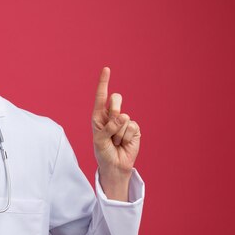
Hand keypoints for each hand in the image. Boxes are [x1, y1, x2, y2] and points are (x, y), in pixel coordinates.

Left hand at [92, 67, 140, 200]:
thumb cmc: (103, 152)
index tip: (106, 69)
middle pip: (116, 100)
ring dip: (118, 134)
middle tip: (110, 130)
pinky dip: (126, 137)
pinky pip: (132, 127)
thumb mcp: (99, 140)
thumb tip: (124, 117)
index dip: (104, 82)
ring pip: (123, 118)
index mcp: (99, 115)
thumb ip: (108, 127)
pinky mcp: (135, 129)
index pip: (101, 96)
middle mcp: (111, 115)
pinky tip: (124, 143)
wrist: (115, 165)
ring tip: (115, 142)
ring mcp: (124, 121)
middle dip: (113, 112)